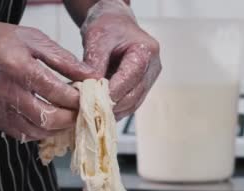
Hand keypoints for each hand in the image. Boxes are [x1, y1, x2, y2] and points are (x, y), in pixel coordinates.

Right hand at [0, 11, 95, 140]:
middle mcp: (5, 90)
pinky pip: (21, 134)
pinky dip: (40, 131)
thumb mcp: (35, 40)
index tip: (89, 98)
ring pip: (36, 131)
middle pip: (48, 118)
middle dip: (71, 118)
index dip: (77, 99)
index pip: (56, 92)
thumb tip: (90, 75)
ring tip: (68, 117)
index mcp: (18, 67)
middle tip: (81, 112)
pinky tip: (49, 121)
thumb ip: (64, 60)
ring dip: (57, 129)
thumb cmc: (0, 40)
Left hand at [81, 0, 160, 118]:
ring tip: (94, 115)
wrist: (115, 22)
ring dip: (114, 111)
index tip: (92, 101)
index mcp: (146, 51)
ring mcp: (150, 78)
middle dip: (113, 105)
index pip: (130, 78)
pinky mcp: (142, 86)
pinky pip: (131, 103)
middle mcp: (153, 66)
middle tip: (91, 112)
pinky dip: (116, 109)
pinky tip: (100, 112)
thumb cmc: (108, 25)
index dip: (112, 92)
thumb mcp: (97, 38)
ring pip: (134, 103)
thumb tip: (89, 88)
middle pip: (134, 95)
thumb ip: (94, 62)